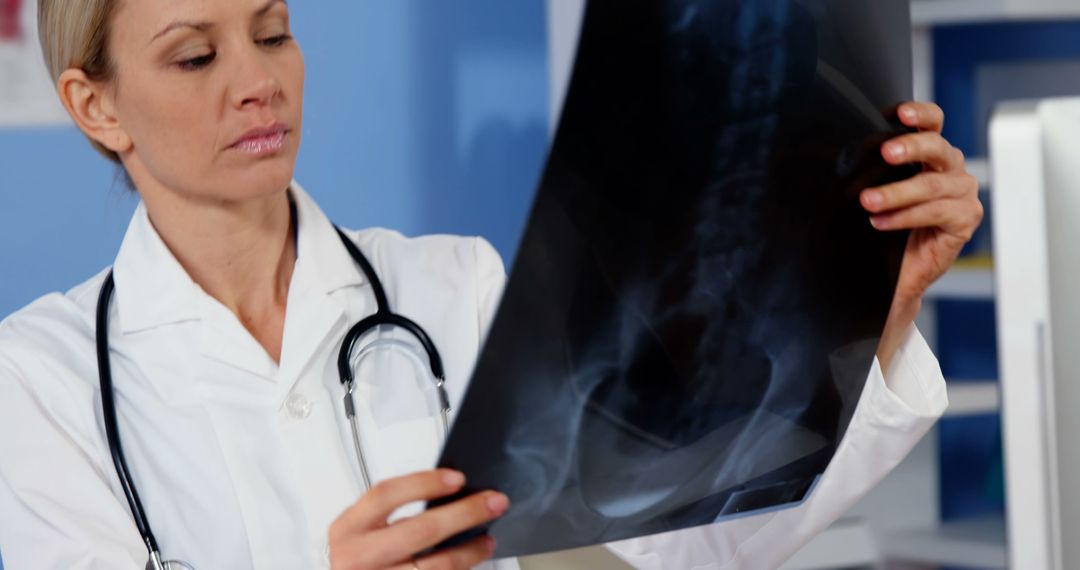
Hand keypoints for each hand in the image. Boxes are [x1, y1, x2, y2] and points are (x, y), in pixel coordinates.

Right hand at [328, 469, 508, 569]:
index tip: (457, 478)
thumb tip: (447, 498)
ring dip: (469, 551)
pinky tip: (469, 564)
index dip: (424, 483)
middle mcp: (359, 557)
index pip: (387, 495)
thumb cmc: (352, 562)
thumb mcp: (359, 532)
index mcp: (348, 529)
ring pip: (434, 566)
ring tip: (486, 540)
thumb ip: (390, 516)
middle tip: (492, 503)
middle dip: (464, 514)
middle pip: (420, 530)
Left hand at [861, 102, 983, 371]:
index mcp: (930, 154)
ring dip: (897, 193)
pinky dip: (907, 216)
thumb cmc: (879, 228)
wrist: (890, 274)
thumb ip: (862, 168)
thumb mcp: (868, 190)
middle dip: (910, 147)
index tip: (897, 113)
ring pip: (931, 184)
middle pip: (937, 147)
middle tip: (886, 153)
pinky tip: (881, 222)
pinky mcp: (965, 220)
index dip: (919, 114)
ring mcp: (962, 194)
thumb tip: (818, 149)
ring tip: (868, 201)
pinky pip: (937, 212)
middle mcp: (951, 169)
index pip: (933, 122)